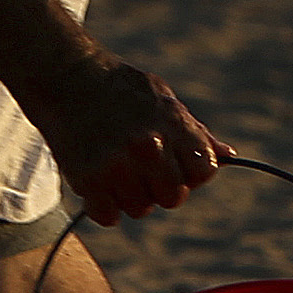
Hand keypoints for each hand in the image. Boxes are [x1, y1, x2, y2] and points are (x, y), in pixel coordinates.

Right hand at [33, 54, 224, 227]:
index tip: (176, 163)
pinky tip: (99, 180)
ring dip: (130, 195)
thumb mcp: (163, 99)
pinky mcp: (87, 179)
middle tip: (142, 167)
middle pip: (174, 197)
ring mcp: (116, 165)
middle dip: (161, 187)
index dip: (192, 172)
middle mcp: (148, 146)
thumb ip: (194, 131)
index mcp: (172, 124)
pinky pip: (109, 216)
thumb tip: (228, 155)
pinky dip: (104, 205)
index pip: (204, 171)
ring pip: (140, 209)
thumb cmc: (120, 88)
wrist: (65, 76)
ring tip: (116, 167)